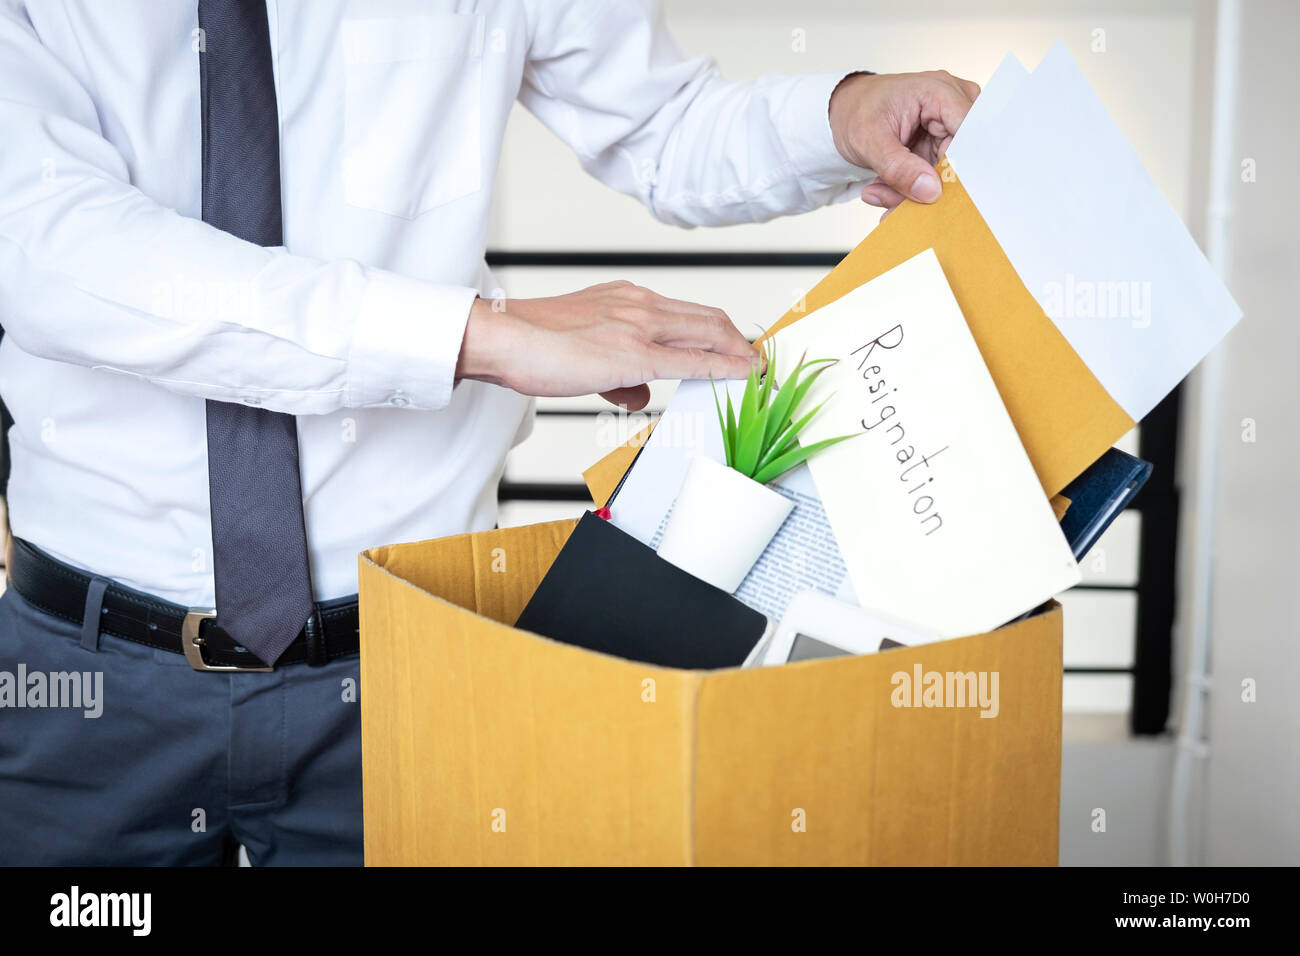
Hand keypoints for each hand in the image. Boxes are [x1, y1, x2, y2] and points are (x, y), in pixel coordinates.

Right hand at [456, 281, 760, 410]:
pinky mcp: (634, 352)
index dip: (718, 330)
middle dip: (738, 341)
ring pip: (708, 333)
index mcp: (626, 298)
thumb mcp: (583, 355)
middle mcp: (638, 304)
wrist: (504, 338)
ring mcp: (639, 325)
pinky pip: (693, 360)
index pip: (685, 311)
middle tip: (758, 361)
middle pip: (708, 318)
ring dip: (738, 354)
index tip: (735, 347)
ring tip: (757, 372)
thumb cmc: (531, 345)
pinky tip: (744, 377)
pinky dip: (726, 368)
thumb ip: (618, 377)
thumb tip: (640, 395)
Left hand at [828, 70, 979, 210]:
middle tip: (892, 206)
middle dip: (929, 188)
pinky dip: (913, 188)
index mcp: (940, 92)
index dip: (960, 169)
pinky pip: (937, 175)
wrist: (845, 110)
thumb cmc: (856, 112)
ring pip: (949, 172)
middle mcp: (953, 104)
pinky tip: (886, 190)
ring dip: (916, 191)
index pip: (969, 135)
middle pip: (961, 158)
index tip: (938, 197)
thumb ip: (899, 168)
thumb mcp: (869, 141)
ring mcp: (950, 125)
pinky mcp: (943, 144)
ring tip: (880, 194)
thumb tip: (931, 192)